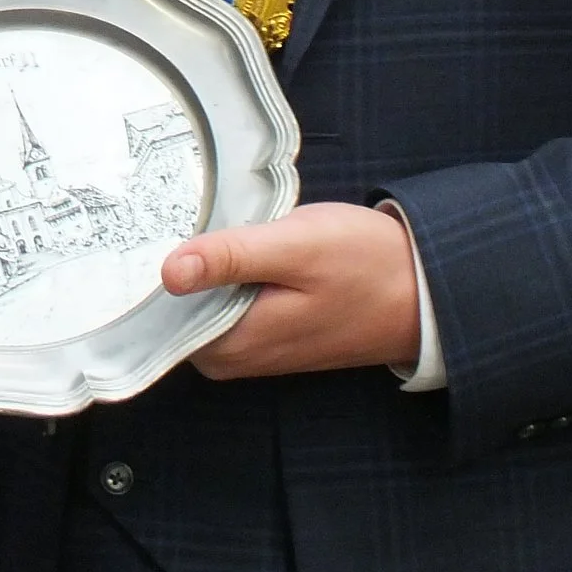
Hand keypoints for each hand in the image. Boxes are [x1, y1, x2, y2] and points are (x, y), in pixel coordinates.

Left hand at [163, 201, 420, 378]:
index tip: (142, 231)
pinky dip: (225, 276)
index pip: (160, 317)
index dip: (147, 273)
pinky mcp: (275, 332)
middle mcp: (242, 356)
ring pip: (203, 307)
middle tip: (173, 215)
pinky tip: (233, 244)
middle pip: (176, 312)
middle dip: (172, 267)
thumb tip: (168, 272)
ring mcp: (259, 347)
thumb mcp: (295, 247)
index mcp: (238, 342)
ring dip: (201, 270)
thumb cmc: (367, 265)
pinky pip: (229, 306)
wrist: (429, 290)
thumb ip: (232, 257)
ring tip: (201, 223)